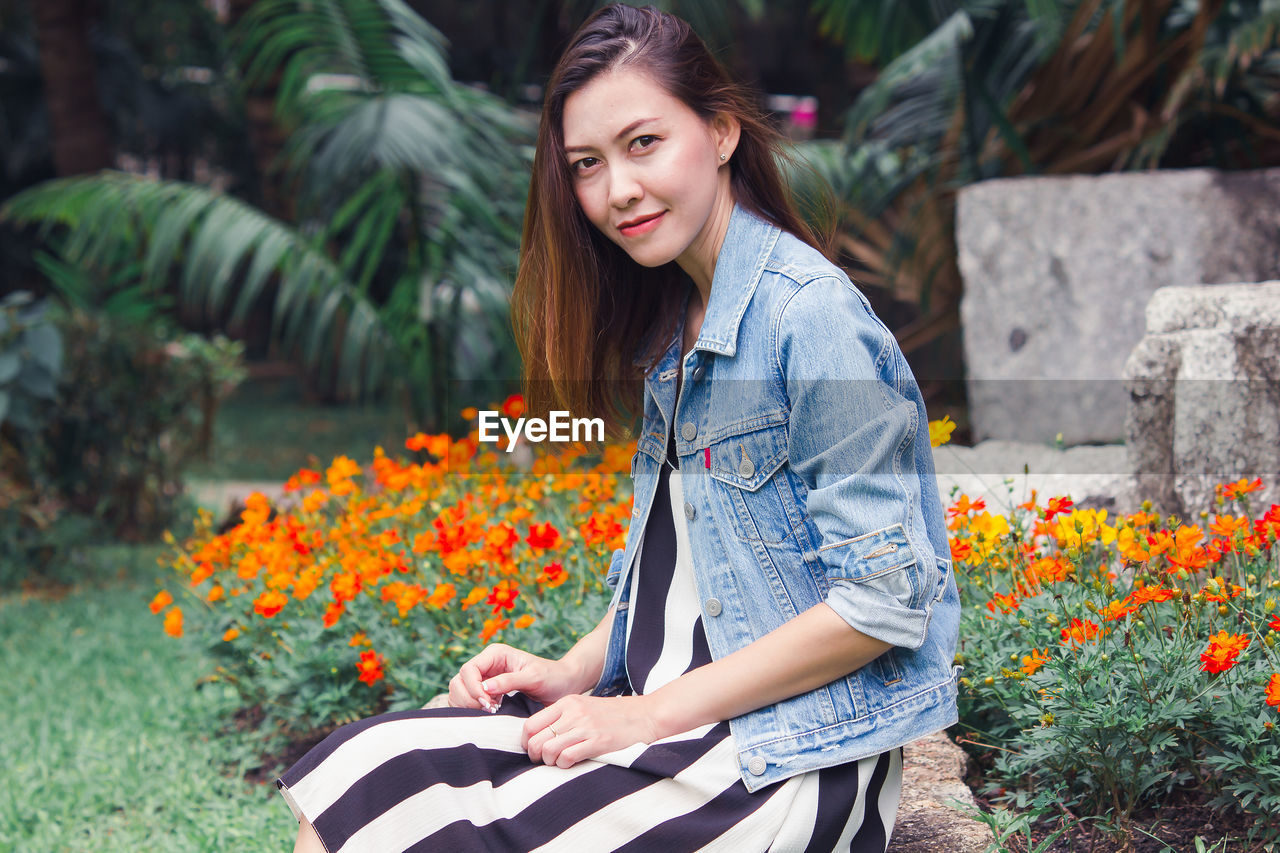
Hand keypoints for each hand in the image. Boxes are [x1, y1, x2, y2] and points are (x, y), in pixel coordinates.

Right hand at [447, 643, 586, 710]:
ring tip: (491, 712)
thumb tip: (485, 689)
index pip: (469, 669)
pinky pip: (467, 701)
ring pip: (459, 691)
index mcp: (495, 654)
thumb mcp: (533, 677)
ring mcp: (484, 678)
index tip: (489, 704)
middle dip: (469, 698)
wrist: (563, 685)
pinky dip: (472, 709)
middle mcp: (486, 664)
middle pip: (459, 680)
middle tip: (489, 710)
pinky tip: (490, 713)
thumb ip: (509, 681)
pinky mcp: (486, 692)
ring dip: (468, 705)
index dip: (473, 688)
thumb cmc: (552, 677)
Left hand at [521, 694, 663, 767]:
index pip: (531, 724)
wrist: (647, 715)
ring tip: (560, 762)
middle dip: (535, 755)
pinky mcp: (597, 742)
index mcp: (568, 703)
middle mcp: (573, 713)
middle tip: (544, 761)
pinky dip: (564, 765)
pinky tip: (572, 763)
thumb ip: (564, 717)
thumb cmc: (615, 716)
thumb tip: (540, 737)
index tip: (533, 750)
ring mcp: (585, 727)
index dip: (527, 742)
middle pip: (536, 739)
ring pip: (548, 750)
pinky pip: (567, 758)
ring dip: (550, 762)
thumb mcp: (585, 707)